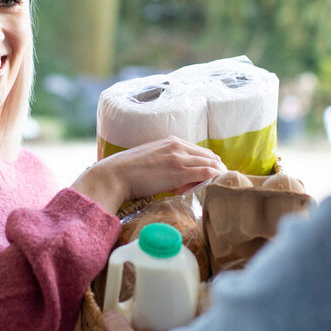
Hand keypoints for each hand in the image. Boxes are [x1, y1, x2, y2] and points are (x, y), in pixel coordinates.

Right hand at [71, 137, 225, 213]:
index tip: (206, 179)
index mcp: (171, 141)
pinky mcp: (179, 170)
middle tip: (213, 186)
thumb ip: (167, 165)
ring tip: (214, 189)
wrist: (114, 175)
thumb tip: (179, 180)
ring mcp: (179, 156)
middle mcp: (177, 145)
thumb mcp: (152, 162)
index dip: (206, 165)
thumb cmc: (128, 173)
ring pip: (211, 164)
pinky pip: (206, 173)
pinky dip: (214, 179)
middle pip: (209, 156)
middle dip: (215, 171)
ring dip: (216, 177)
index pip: (200, 152)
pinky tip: (213, 188)